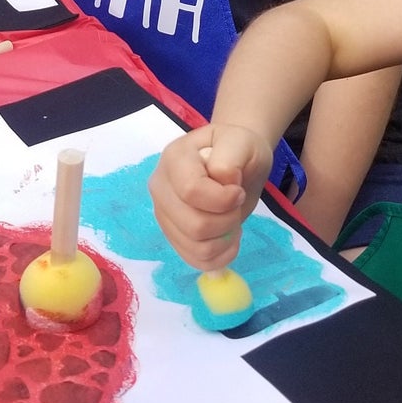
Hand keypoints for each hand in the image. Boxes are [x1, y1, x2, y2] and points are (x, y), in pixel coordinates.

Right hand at [148, 123, 271, 270]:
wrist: (236, 160)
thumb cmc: (237, 149)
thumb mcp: (241, 142)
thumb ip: (230, 159)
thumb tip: (223, 184)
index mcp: (174, 159)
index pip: (191, 192)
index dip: (223, 199)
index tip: (238, 191)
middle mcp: (160, 188)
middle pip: (194, 225)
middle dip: (228, 220)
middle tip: (236, 205)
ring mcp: (165, 215)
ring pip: (196, 247)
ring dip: (226, 239)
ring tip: (233, 220)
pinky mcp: (174, 237)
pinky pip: (196, 260)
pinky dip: (220, 256)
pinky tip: (229, 238)